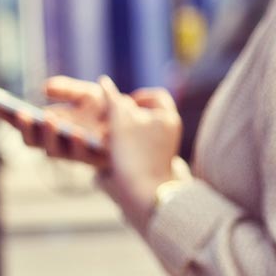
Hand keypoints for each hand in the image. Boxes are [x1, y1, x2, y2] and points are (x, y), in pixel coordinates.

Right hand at [7, 76, 111, 170]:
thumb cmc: (108, 110)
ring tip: (48, 118)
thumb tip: (44, 88)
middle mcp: (57, 142)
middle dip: (24, 128)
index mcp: (49, 126)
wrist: (136, 125)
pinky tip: (75, 131)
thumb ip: (68, 90)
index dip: (4, 114)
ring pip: (52, 151)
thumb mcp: (87, 94)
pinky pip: (81, 154)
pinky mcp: (93, 158)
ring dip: (48, 135)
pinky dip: (76, 142)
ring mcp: (74, 152)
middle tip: (21, 113)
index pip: (21, 122)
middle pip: (31, 141)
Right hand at [93, 77, 185, 226]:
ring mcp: (164, 149)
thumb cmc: (134, 154)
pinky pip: (140, 148)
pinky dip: (126, 146)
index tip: (121, 103)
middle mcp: (170, 132)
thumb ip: (113, 100)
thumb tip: (104, 81)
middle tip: (110, 122)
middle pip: (148, 115)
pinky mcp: (155, 163)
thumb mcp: (120, 122)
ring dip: (124, 132)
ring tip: (108, 139)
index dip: (138, 97)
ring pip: (141, 132)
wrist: (146, 193)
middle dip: (127, 116)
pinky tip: (113, 154)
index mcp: (168, 118)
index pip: (156, 97)